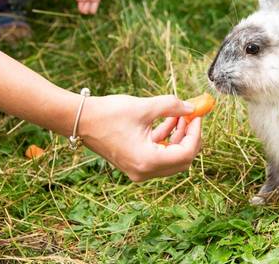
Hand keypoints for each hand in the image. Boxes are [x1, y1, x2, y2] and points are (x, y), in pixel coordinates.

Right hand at [80, 95, 201, 181]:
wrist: (81, 120)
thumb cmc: (109, 113)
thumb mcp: (145, 107)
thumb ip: (171, 106)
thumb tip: (191, 108)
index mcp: (147, 161)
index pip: (185, 153)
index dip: (195, 133)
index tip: (198, 115)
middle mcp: (144, 171)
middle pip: (181, 159)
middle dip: (190, 136)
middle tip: (193, 115)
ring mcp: (138, 169)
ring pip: (170, 156)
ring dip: (179, 135)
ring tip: (180, 112)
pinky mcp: (134, 162)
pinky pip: (158, 153)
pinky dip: (166, 137)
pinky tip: (168, 118)